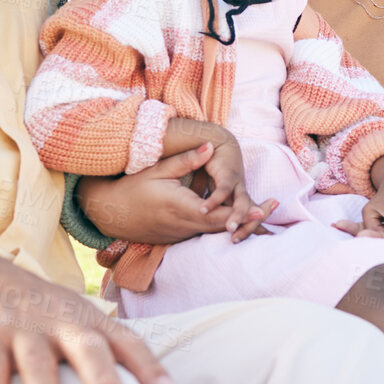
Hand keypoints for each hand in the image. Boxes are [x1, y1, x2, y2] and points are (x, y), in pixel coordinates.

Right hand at [77, 143, 267, 245]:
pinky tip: (240, 222)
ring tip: (264, 215)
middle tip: (274, 207)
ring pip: (217, 232)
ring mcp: (183, 234)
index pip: (222, 214)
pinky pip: (206, 233)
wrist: (110, 213)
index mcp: (184, 209)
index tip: (266, 207)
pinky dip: (224, 227)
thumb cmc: (132, 188)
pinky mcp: (179, 236)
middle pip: (226, 226)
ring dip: (241, 224)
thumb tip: (210, 147)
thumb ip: (187, 160)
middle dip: (252, 219)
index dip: (246, 212)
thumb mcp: (159, 170)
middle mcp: (187, 225)